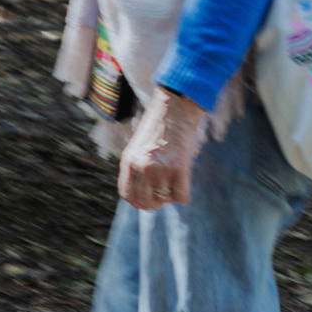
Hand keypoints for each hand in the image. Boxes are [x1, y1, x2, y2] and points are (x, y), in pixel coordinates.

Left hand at [118, 90, 207, 209]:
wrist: (175, 108)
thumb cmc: (160, 127)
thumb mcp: (139, 146)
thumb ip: (137, 165)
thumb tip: (143, 190)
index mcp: (128, 161)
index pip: (127, 193)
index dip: (137, 202)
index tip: (146, 203)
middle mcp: (141, 167)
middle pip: (144, 201)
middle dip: (154, 203)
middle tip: (163, 197)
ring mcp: (159, 168)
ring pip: (163, 200)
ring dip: (170, 196)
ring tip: (174, 183)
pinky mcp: (179, 168)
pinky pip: (181, 196)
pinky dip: (183, 195)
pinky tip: (184, 184)